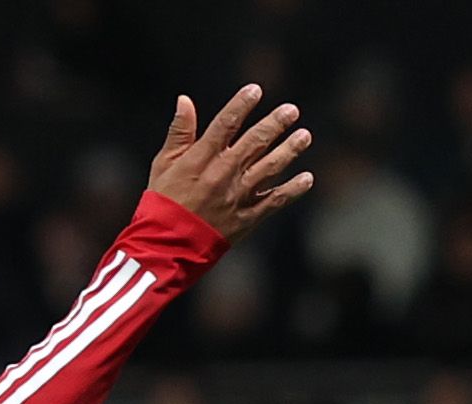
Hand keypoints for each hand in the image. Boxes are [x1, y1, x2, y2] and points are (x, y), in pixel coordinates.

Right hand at [145, 85, 312, 239]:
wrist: (169, 245)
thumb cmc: (164, 202)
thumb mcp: (164, 164)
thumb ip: (179, 132)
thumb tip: (185, 100)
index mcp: (201, 158)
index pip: (225, 124)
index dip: (241, 104)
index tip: (256, 89)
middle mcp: (224, 173)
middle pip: (254, 142)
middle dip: (275, 124)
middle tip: (292, 110)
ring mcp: (238, 196)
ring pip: (270, 168)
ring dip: (290, 150)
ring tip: (305, 136)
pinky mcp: (247, 217)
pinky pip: (275, 201)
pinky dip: (293, 190)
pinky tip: (307, 178)